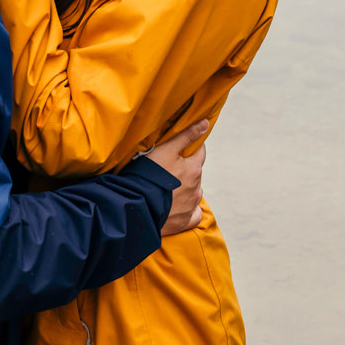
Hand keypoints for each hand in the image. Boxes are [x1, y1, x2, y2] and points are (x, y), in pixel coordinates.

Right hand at [144, 119, 208, 236]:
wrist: (138, 205)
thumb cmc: (149, 174)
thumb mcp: (165, 149)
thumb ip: (186, 136)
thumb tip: (205, 123)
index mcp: (194, 168)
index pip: (200, 152)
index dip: (190, 148)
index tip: (179, 149)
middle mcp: (196, 187)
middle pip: (195, 173)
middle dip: (185, 169)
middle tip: (166, 169)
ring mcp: (191, 205)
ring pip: (194, 192)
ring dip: (185, 188)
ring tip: (167, 188)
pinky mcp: (184, 221)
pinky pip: (193, 214)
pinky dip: (188, 210)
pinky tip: (177, 207)